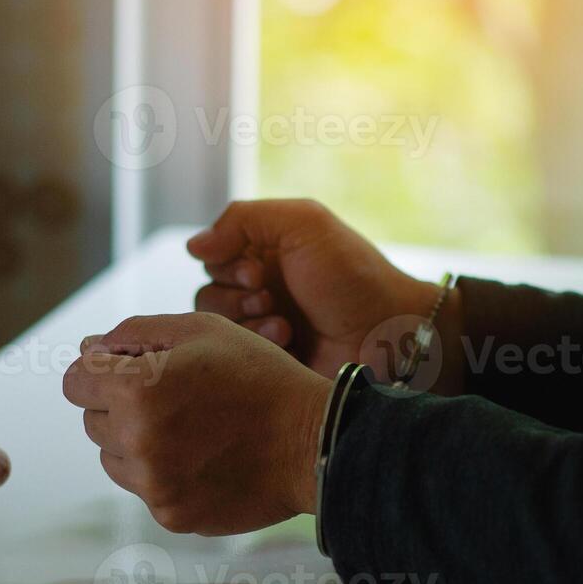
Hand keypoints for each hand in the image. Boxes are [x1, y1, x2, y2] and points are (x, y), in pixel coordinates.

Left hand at [63, 313, 330, 535]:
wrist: (314, 442)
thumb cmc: (260, 378)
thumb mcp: (202, 330)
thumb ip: (134, 333)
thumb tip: (88, 349)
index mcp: (137, 387)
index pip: (76, 381)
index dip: (100, 370)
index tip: (130, 370)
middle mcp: (136, 439)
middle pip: (92, 420)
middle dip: (120, 404)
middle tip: (173, 397)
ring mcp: (153, 483)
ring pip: (112, 457)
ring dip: (135, 441)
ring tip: (189, 428)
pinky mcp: (171, 513)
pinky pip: (144, 488)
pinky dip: (163, 472)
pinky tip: (203, 457)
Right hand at [188, 199, 464, 391]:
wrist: (389, 334)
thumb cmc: (352, 275)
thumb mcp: (303, 224)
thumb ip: (243, 219)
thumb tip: (192, 246)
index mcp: (267, 253)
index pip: (212, 256)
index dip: (224, 262)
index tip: (256, 271)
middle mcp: (261, 290)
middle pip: (207, 294)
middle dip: (233, 296)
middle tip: (269, 298)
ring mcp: (264, 329)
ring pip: (216, 328)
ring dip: (245, 322)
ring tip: (284, 324)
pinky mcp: (269, 364)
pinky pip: (234, 358)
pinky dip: (257, 346)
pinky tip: (288, 341)